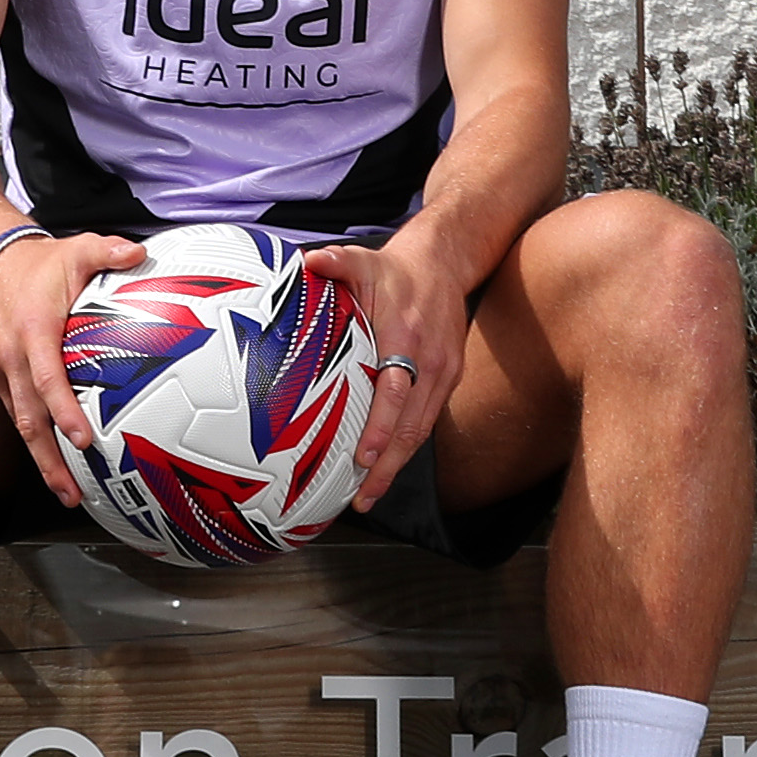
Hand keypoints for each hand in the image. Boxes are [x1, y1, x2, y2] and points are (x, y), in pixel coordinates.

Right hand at [0, 228, 144, 505]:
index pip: (47, 378)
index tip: (82, 439)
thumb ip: (109, 251)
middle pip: (28, 418)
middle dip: (49, 460)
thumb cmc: (40, 262)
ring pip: (19, 422)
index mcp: (33, 329)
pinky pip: (14, 410)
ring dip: (40, 458)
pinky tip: (51, 458)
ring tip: (65, 490)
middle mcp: (9, 355)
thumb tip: (139, 254)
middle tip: (71, 492)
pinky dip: (32, 435)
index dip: (64, 411)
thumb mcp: (77, 248)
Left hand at [301, 228, 478, 503]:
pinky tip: (387, 467)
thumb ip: (336, 262)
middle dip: (388, 465)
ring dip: (397, 465)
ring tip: (371, 494)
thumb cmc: (394, 270)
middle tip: (363, 496)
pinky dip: (407, 447)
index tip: (362, 458)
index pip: (394, 391)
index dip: (380, 427)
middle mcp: (429, 360)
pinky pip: (426, 420)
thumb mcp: (363, 260)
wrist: (443, 265)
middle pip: (411, 425)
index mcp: (405, 336)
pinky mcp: (447, 379)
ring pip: (421, 430)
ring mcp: (442, 373)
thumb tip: (309, 262)